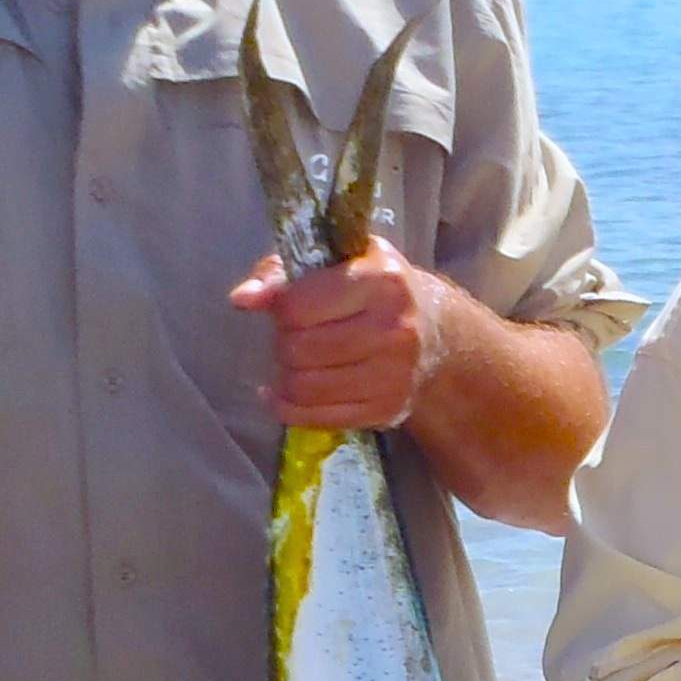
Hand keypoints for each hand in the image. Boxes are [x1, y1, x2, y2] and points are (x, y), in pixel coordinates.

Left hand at [232, 240, 448, 429]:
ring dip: (285, 376)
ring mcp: (392, 375)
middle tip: (294, 336)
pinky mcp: (385, 410)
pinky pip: (315, 418)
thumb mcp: (336, 262)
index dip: (280, 307)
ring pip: (303, 387)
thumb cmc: (374, 288)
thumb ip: (281, 272)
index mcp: (381, 281)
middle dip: (283, 343)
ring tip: (295, 362)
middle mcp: (392, 329)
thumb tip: (242, 300)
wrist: (438, 335)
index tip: (289, 306)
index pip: (297, 306)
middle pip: (298, 349)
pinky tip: (284, 394)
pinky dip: (288, 408)